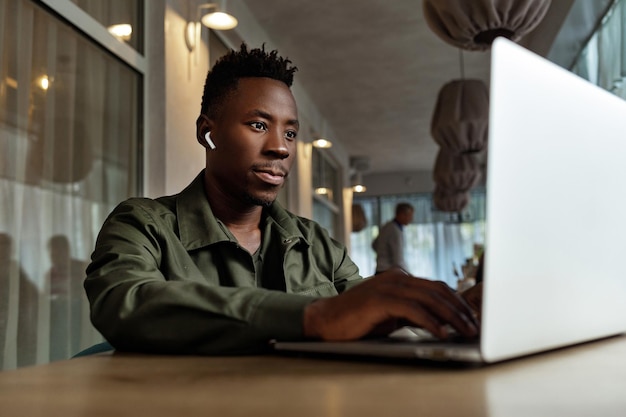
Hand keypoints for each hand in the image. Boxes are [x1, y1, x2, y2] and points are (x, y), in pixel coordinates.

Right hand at [303, 269, 479, 340]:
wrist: (325, 319)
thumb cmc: (357, 319)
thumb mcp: (390, 314)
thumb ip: (412, 311)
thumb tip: (440, 321)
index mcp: (399, 279)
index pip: (436, 287)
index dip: (458, 301)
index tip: (472, 317)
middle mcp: (396, 278)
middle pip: (438, 291)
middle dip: (460, 309)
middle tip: (475, 326)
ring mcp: (387, 286)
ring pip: (429, 298)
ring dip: (451, 316)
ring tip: (465, 331)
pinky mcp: (380, 299)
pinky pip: (412, 309)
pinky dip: (430, 321)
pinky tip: (441, 333)